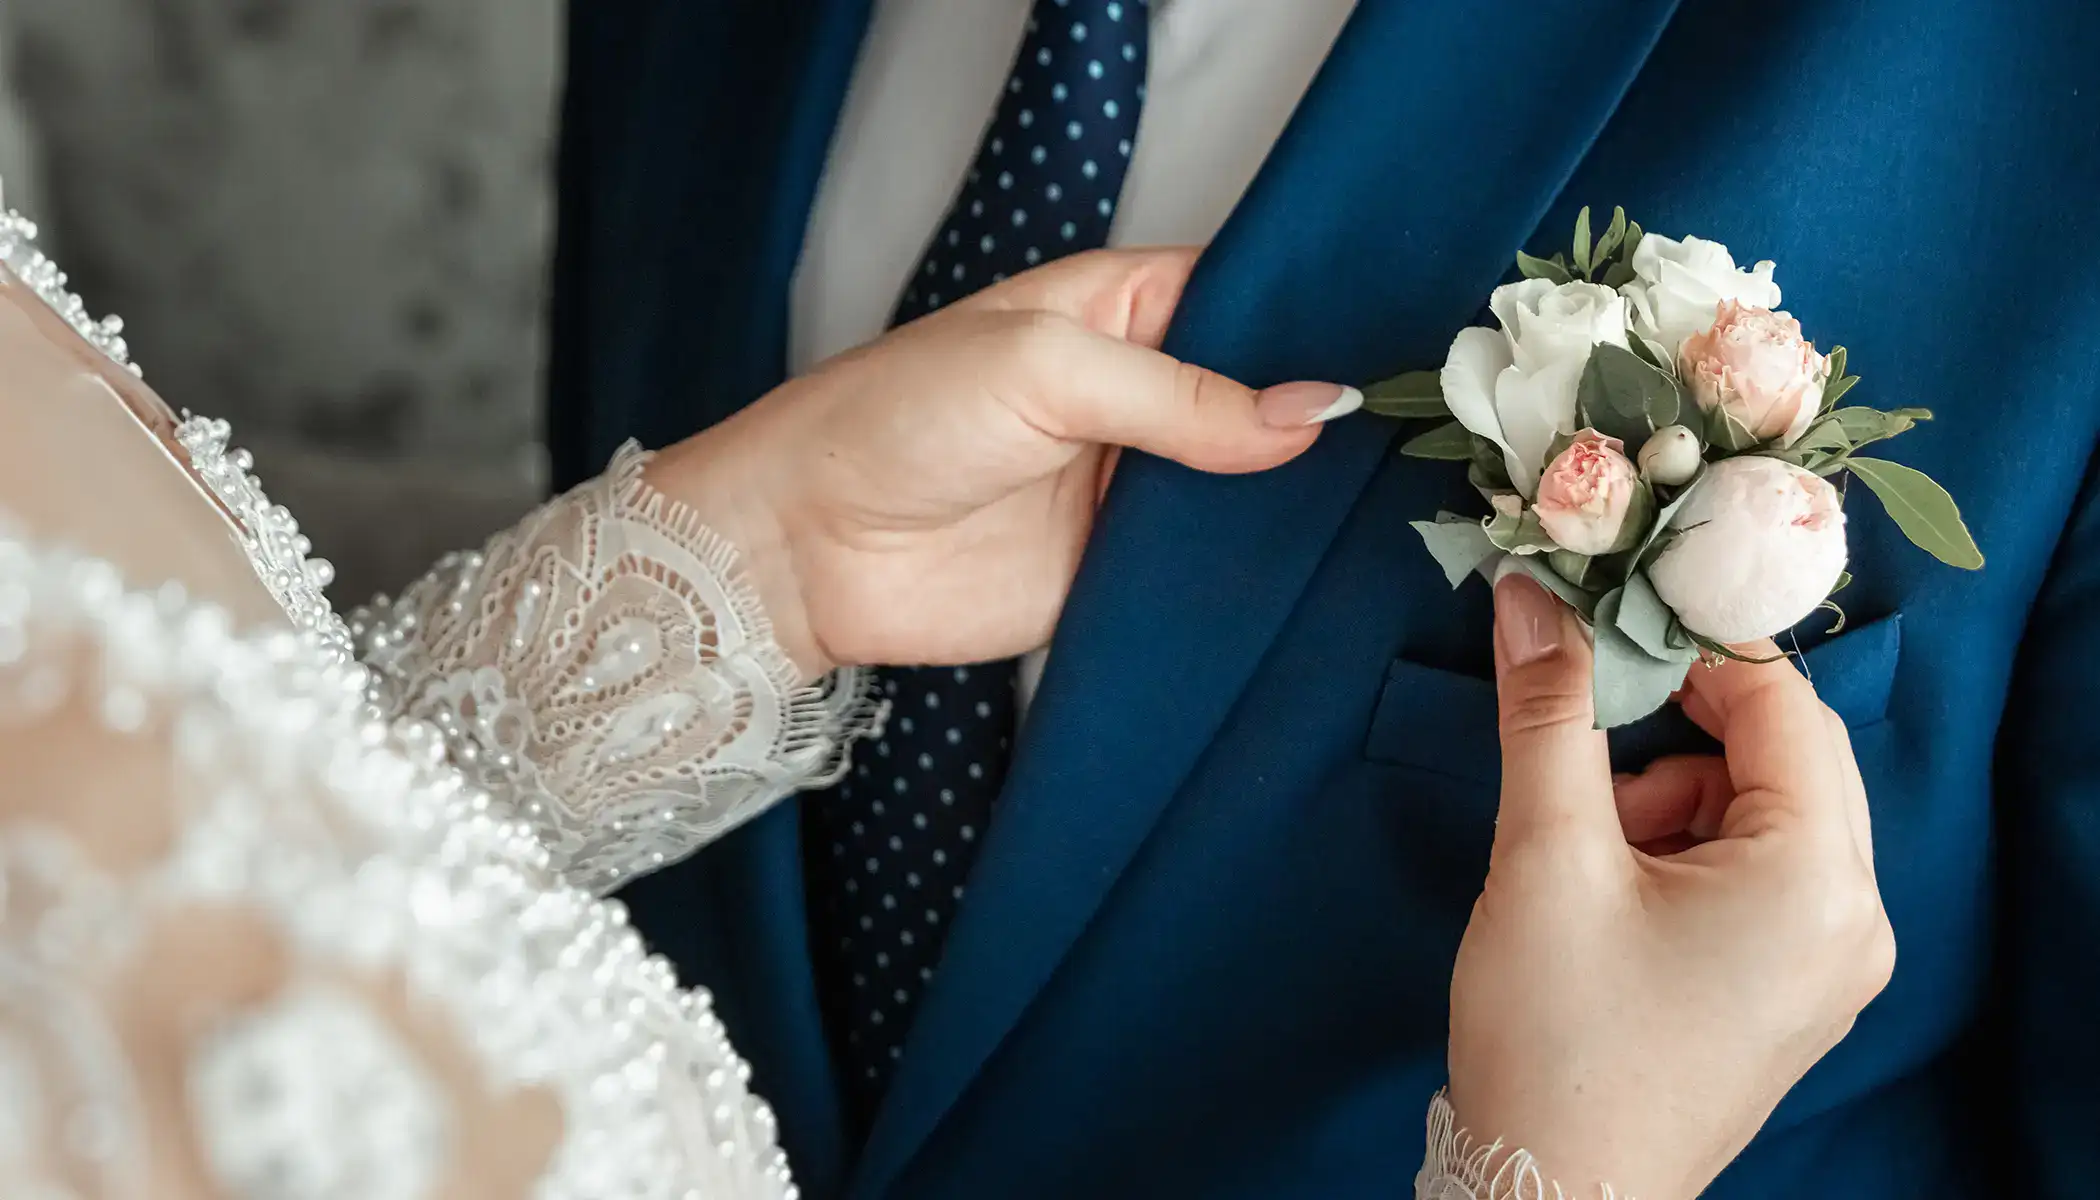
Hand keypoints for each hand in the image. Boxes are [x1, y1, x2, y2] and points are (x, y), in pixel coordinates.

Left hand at [645, 247, 1356, 676]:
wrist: (807, 547)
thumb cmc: (896, 417)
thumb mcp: (1047, 371)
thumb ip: (1184, 397)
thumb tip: (1315, 411)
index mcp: (1127, 308)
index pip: (1254, 297)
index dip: (1321, 321)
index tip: (1410, 351)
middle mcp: (1144, 395)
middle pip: (1264, 402)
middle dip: (1323, 424)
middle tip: (1425, 442)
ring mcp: (1136, 488)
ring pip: (1249, 494)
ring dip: (1298, 508)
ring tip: (1401, 510)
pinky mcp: (1118, 575)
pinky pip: (1204, 577)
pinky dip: (1252, 583)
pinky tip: (1322, 586)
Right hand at [1442, 572, 1894, 1199]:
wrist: (1552, 1196)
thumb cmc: (1558, 1035)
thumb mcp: (1546, 857)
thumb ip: (1547, 714)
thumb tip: (1532, 593)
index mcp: (1819, 881)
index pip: (1783, 706)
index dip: (1694, 649)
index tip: (1605, 625)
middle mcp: (1854, 919)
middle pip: (1783, 756)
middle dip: (1676, 733)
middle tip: (1584, 748)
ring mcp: (1829, 964)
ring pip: (1760, 813)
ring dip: (1672, 797)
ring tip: (1588, 857)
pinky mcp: (1791, 993)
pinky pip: (1755, 876)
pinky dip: (1683, 855)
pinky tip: (1611, 899)